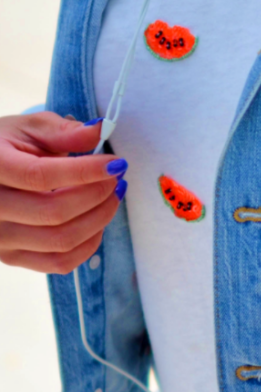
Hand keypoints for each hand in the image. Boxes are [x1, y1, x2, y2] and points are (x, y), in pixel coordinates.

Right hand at [0, 113, 127, 273]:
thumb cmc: (8, 147)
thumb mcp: (30, 129)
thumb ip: (64, 131)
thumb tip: (101, 129)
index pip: (41, 176)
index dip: (85, 172)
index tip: (116, 164)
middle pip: (55, 213)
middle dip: (98, 195)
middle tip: (117, 180)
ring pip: (61, 241)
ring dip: (99, 219)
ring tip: (112, 197)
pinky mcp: (11, 257)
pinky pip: (59, 263)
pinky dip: (89, 244)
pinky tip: (97, 221)